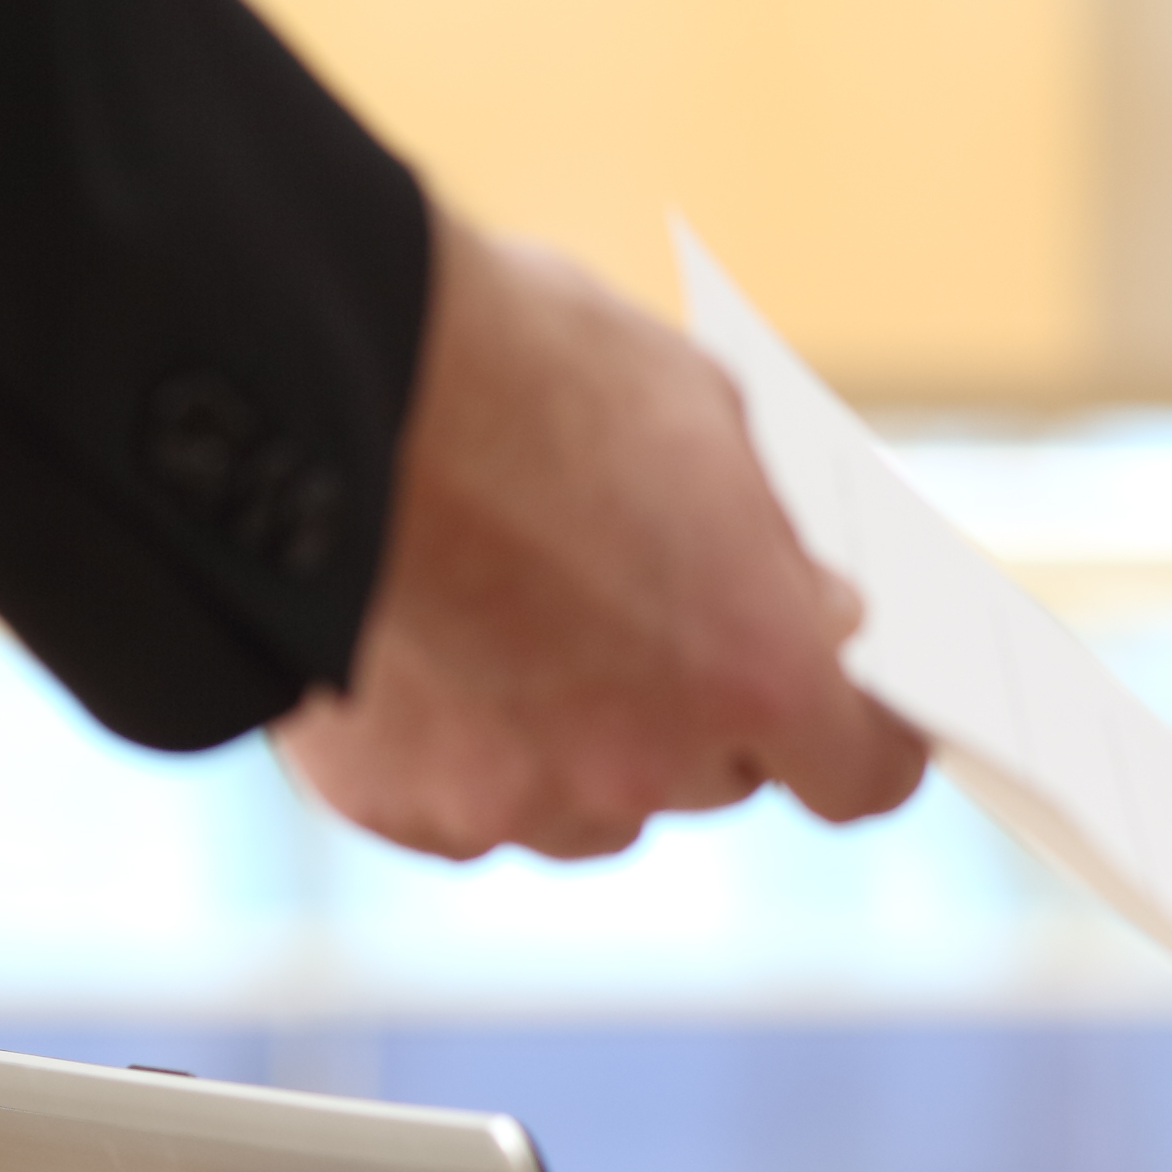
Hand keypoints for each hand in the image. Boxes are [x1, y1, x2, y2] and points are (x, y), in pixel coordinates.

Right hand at [273, 219, 931, 859]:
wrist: (310, 377)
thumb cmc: (520, 366)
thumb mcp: (701, 417)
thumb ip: (767, 541)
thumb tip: (813, 605)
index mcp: (757, 669)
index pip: (862, 774)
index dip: (854, 736)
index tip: (841, 705)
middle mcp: (647, 764)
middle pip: (716, 779)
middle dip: (698, 708)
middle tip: (642, 612)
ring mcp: (516, 798)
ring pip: (588, 806)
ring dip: (578, 742)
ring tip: (516, 618)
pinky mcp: (397, 806)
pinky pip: (463, 806)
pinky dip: (457, 749)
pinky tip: (429, 647)